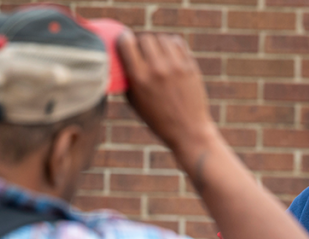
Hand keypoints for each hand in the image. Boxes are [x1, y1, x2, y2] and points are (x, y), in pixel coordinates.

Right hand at [117, 31, 216, 169]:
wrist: (188, 131)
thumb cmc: (158, 119)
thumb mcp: (134, 102)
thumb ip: (126, 79)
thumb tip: (119, 58)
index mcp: (139, 78)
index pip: (126, 42)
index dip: (124, 40)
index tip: (125, 43)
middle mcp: (157, 68)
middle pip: (145, 37)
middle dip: (141, 42)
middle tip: (141, 50)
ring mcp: (176, 66)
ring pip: (162, 37)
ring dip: (156, 42)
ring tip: (156, 52)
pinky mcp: (190, 66)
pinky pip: (178, 42)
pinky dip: (171, 44)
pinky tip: (169, 54)